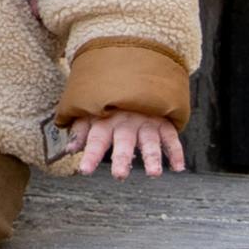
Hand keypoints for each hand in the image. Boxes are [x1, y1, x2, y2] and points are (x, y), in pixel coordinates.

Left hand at [63, 108, 187, 177]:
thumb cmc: (109, 101)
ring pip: (149, 141)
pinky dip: (176, 152)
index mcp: (106, 121)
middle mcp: (127, 122)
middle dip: (121, 158)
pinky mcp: (163, 122)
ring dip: (152, 157)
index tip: (85, 170)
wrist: (136, 73)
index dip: (91, 154)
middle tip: (119, 175)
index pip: (97, 139)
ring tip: (154, 174)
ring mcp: (146, 122)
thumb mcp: (91, 112)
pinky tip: (178, 167)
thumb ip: (81, 130)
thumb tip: (69, 150)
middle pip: (124, 142)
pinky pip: (171, 137)